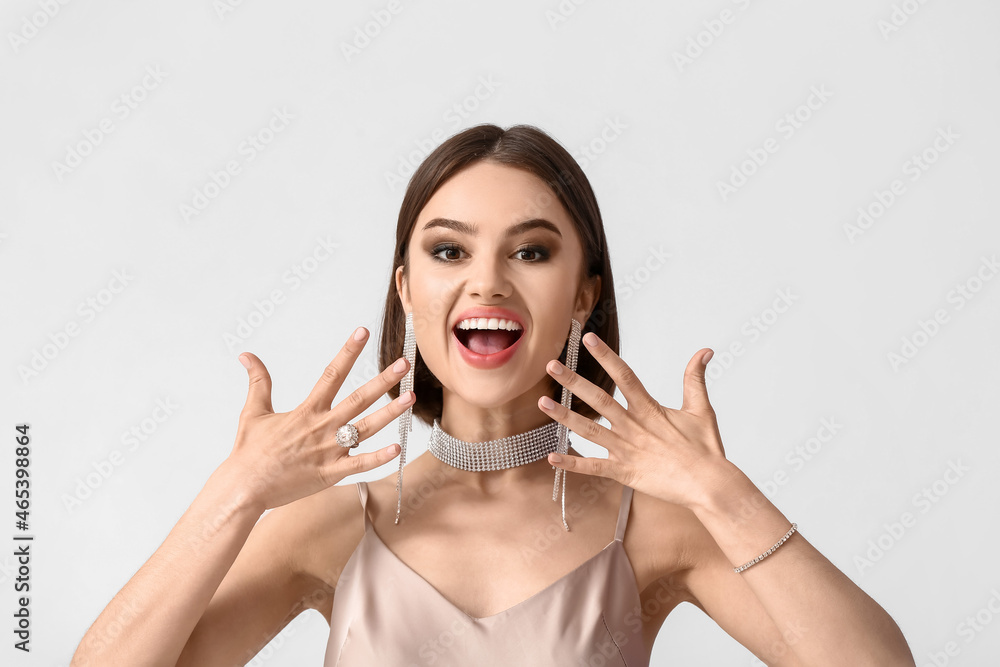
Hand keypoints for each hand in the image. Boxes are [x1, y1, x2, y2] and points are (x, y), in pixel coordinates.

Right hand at [225, 327, 413, 510]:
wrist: (244, 488)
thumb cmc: (249, 452)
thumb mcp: (253, 412)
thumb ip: (258, 381)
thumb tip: (247, 355)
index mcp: (306, 410)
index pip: (332, 373)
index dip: (348, 351)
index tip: (363, 332)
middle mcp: (321, 427)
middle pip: (358, 398)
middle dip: (383, 380)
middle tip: (404, 364)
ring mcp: (328, 450)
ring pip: (365, 428)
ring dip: (389, 413)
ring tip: (410, 398)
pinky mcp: (330, 474)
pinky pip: (359, 464)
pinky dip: (378, 457)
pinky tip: (398, 447)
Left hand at [538, 332, 736, 508]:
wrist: (710, 484)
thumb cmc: (706, 449)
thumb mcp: (701, 409)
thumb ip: (695, 379)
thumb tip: (705, 351)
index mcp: (650, 409)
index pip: (624, 375)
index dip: (606, 355)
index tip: (588, 339)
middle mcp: (634, 426)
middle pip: (599, 399)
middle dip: (573, 381)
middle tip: (551, 365)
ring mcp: (627, 449)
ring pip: (589, 430)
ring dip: (564, 416)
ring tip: (543, 402)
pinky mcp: (625, 472)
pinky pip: (594, 467)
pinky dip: (572, 463)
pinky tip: (551, 457)